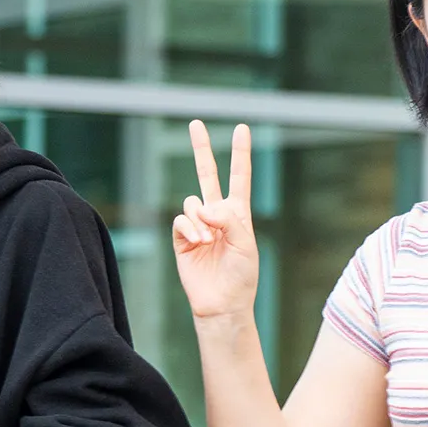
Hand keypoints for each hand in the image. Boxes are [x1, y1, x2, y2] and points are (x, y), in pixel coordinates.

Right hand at [171, 121, 259, 320]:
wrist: (222, 303)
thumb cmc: (241, 276)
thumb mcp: (246, 244)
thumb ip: (229, 219)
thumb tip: (204, 206)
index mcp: (238, 214)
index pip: (239, 177)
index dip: (240, 153)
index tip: (241, 128)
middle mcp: (216, 215)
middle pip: (208, 174)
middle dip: (201, 149)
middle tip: (196, 123)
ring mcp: (198, 225)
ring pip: (193, 202)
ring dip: (201, 219)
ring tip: (209, 241)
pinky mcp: (182, 239)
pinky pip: (181, 220)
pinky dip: (189, 228)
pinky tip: (198, 242)